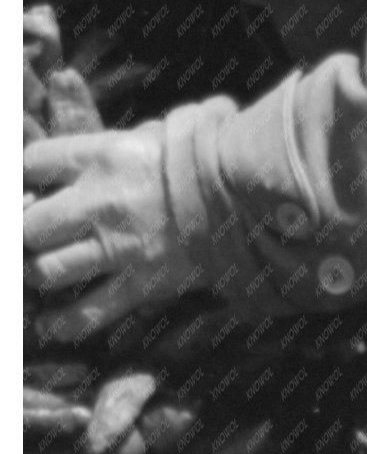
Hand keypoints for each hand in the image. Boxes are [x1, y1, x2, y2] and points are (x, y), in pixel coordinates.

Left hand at [23, 124, 206, 341]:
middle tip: (34, 237)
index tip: (28, 187)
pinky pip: (87, 313)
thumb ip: (135, 137)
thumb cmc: (214, 152)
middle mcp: (101, 202)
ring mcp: (119, 245)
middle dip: (26, 233)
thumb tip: (135, 138)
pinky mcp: (140, 281)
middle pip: (29, 226)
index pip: (33, 164)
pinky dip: (65, 323)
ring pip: (47, 271)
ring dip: (40, 274)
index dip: (23, 178)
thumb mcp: (169, 130)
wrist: (255, 191)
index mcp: (105, 156)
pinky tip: (53, 323)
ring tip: (43, 273)